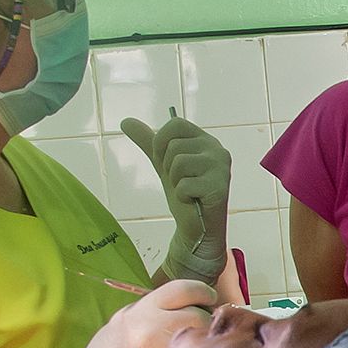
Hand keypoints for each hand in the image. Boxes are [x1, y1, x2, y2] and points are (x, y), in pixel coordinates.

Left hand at [121, 115, 230, 283]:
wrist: (196, 226)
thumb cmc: (185, 193)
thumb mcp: (163, 163)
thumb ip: (148, 141)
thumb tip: (126, 121)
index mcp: (204, 139)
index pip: (175, 124)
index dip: (161, 142)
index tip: (166, 160)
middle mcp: (216, 149)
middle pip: (174, 146)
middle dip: (169, 168)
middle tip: (182, 181)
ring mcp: (221, 167)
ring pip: (178, 163)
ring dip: (176, 183)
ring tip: (188, 191)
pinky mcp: (219, 186)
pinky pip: (184, 185)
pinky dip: (183, 196)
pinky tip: (194, 200)